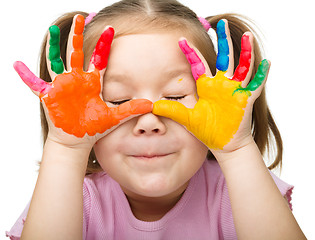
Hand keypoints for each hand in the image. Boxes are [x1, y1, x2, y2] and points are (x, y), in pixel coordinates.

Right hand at [14, 14, 151, 146]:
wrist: (77, 140)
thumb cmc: (93, 128)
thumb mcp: (113, 117)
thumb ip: (130, 109)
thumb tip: (151, 104)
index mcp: (92, 82)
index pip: (99, 58)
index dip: (105, 44)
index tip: (111, 28)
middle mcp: (77, 79)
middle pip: (77, 52)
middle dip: (78, 35)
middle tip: (80, 17)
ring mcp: (62, 85)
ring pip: (57, 60)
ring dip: (54, 46)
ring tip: (53, 29)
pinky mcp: (49, 95)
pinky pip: (34, 83)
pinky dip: (26, 75)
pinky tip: (16, 64)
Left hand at [153, 20, 268, 151]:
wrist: (224, 144)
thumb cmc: (207, 130)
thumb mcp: (187, 118)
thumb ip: (172, 110)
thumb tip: (151, 106)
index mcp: (207, 86)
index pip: (199, 64)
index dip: (191, 52)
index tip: (181, 40)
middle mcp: (222, 85)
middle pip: (224, 58)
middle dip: (223, 41)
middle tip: (220, 24)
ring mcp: (235, 90)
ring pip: (242, 66)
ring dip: (246, 52)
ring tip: (247, 36)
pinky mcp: (247, 99)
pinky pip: (256, 85)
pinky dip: (262, 74)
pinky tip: (266, 62)